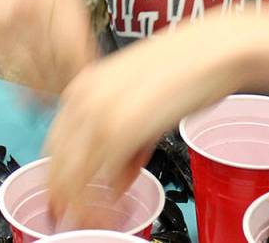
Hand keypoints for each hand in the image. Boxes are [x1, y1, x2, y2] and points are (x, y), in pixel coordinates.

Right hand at [0, 0, 95, 95]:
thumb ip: (78, 22)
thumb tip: (94, 64)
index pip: (74, 45)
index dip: (80, 73)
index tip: (85, 90)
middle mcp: (31, 3)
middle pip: (52, 59)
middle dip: (61, 86)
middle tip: (68, 104)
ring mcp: (6, 17)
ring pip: (28, 67)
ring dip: (39, 91)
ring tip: (47, 105)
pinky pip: (5, 65)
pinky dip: (16, 83)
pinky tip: (26, 94)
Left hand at [42, 17, 249, 225]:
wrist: (213, 49)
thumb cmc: (186, 67)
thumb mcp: (138, 97)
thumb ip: (122, 132)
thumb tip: (116, 171)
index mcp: (83, 86)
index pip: (55, 144)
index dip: (61, 178)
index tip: (70, 199)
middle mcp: (83, 98)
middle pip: (57, 164)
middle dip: (69, 198)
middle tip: (85, 218)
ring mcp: (99, 114)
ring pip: (74, 177)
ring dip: (86, 206)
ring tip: (106, 219)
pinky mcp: (120, 131)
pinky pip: (102, 180)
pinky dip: (107, 202)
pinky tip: (120, 207)